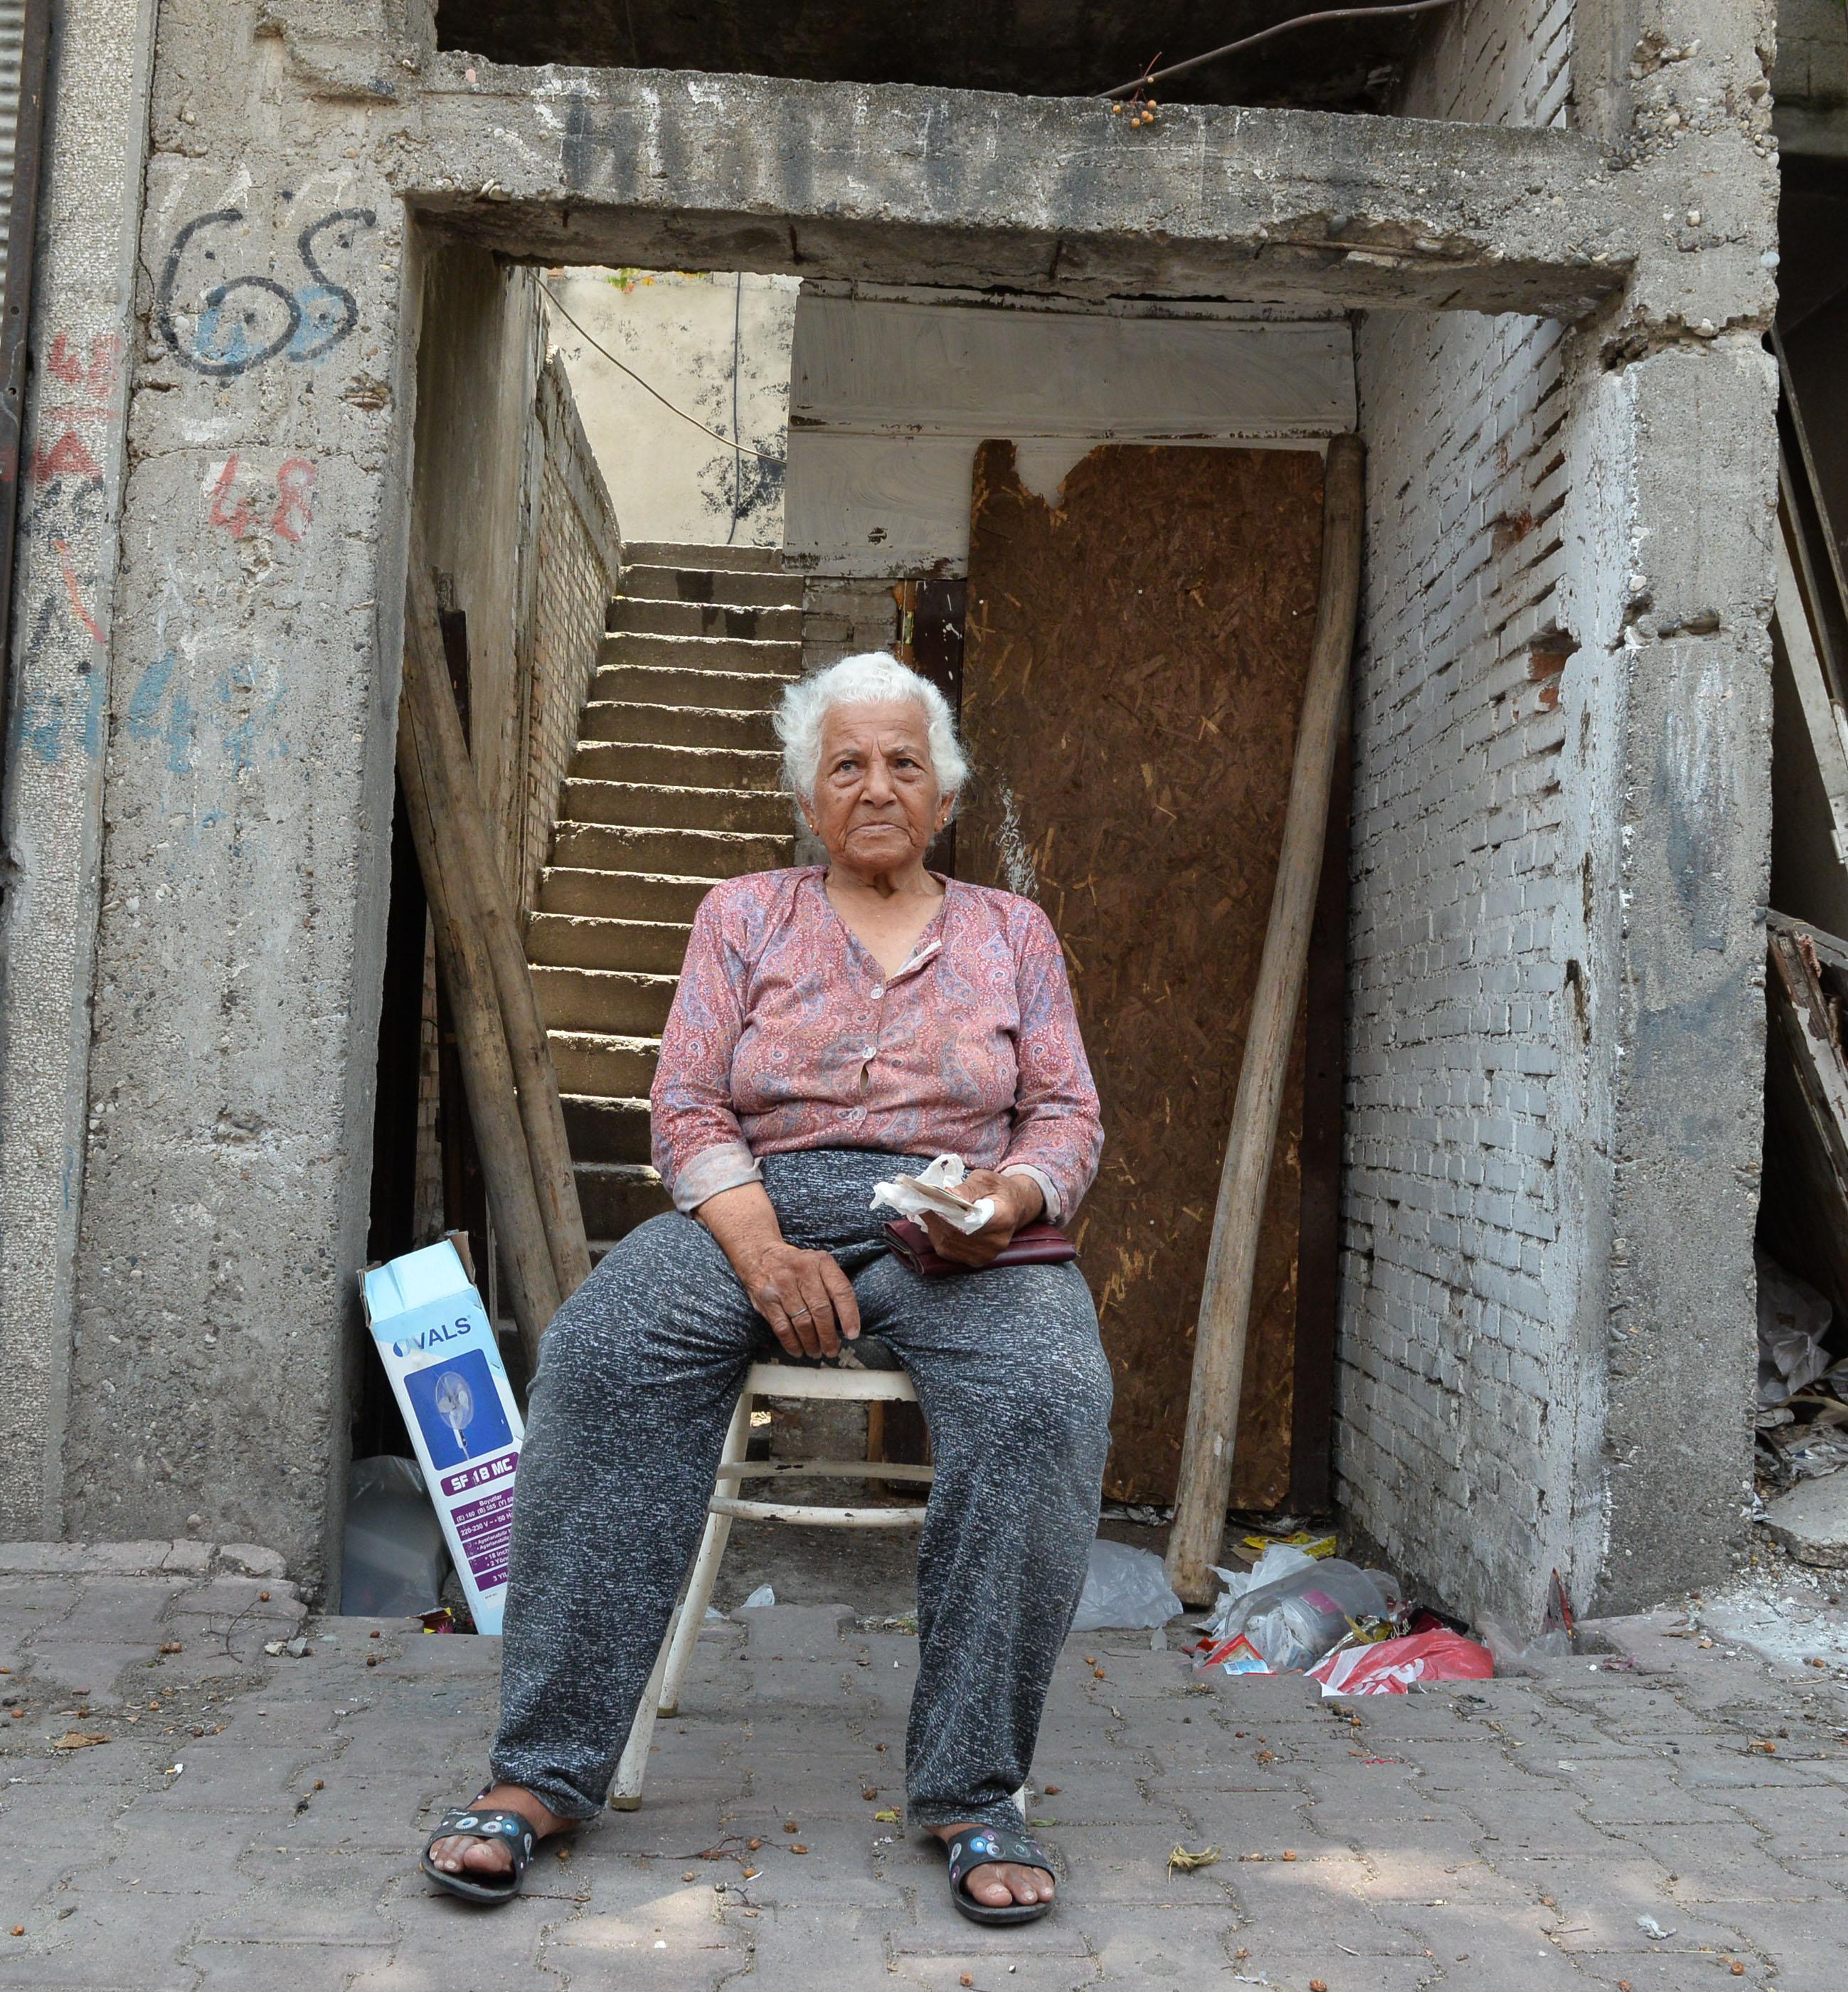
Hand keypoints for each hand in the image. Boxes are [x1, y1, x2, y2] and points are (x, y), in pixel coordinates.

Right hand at [741, 1240, 861, 1356]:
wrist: (759, 1255)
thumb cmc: (797, 1265)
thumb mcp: (817, 1265)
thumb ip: (831, 1287)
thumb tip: (843, 1321)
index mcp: (821, 1262)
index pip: (841, 1290)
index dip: (849, 1315)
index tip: (852, 1334)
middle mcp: (802, 1271)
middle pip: (821, 1310)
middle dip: (828, 1335)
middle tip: (832, 1350)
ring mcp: (783, 1286)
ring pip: (802, 1322)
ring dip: (811, 1342)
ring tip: (816, 1352)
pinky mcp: (767, 1300)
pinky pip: (782, 1327)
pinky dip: (792, 1343)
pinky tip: (798, 1350)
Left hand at [920, 1169, 1044, 1268]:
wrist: (1015, 1208)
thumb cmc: (1000, 1191)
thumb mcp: (986, 1180)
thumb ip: (968, 1188)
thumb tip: (947, 1193)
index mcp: (1002, 1218)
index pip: (967, 1219)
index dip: (945, 1210)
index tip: (931, 1198)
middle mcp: (995, 1242)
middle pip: (954, 1233)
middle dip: (935, 1217)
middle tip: (924, 1201)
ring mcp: (986, 1255)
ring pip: (947, 1244)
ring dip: (934, 1227)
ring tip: (929, 1210)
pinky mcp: (976, 1261)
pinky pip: (948, 1251)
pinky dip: (938, 1236)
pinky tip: (937, 1223)